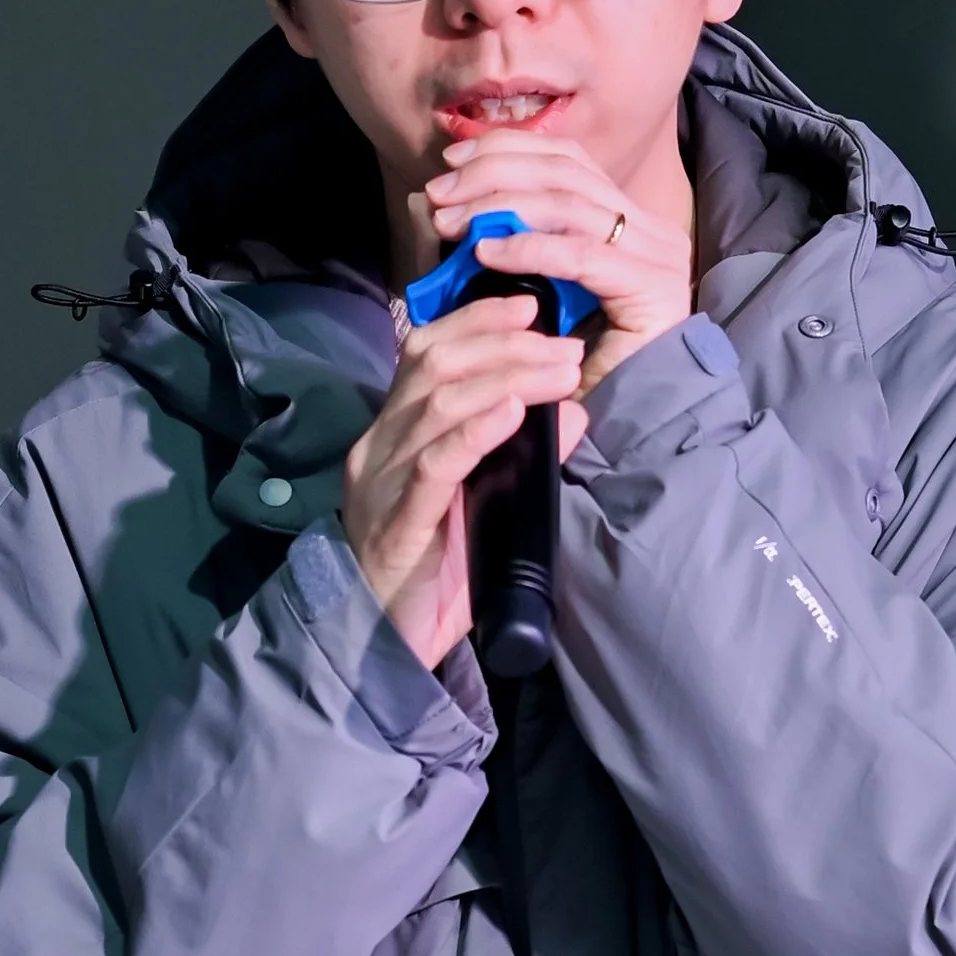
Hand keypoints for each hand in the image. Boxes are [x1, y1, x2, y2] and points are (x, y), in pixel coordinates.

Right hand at [341, 295, 584, 671]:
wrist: (382, 646)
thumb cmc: (433, 574)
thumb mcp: (481, 503)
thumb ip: (520, 457)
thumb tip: (574, 412)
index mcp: (393, 434)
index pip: (426, 351)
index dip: (478, 321)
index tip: (531, 308)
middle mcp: (380, 446)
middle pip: (435, 364)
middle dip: (506, 344)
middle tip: (564, 347)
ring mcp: (384, 481)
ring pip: (438, 403)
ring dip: (508, 377)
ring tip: (559, 372)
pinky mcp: (398, 522)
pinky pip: (435, 463)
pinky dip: (478, 430)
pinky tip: (513, 412)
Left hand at [421, 134, 690, 397]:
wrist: (632, 423)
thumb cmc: (576, 362)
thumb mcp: (534, 290)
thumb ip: (503, 244)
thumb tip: (439, 206)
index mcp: (629, 218)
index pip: (568, 159)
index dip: (508, 148)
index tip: (453, 158)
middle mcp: (650, 228)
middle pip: (566, 171)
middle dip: (494, 173)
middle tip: (440, 192)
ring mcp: (658, 255)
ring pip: (570, 203)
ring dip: (501, 207)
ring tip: (451, 222)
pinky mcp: (654, 287)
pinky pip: (581, 255)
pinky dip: (529, 248)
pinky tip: (486, 252)